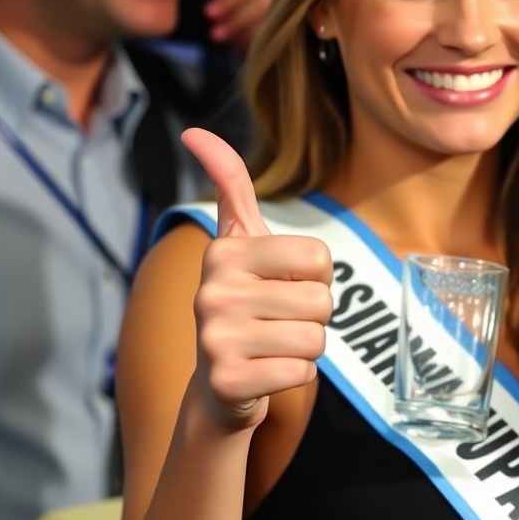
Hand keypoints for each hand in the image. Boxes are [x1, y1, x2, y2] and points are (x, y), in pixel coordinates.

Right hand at [181, 128, 332, 431]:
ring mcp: (216, 339)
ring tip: (272, 346)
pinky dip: (296, 375)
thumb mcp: (239, 242)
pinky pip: (304, 371)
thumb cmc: (245, 302)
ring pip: (316, 338)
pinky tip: (266, 373)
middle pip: (322, 300)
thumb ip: (230, 186)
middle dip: (313, 316)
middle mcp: (212, 291)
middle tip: (277, 323)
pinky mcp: (228, 383)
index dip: (314, 276)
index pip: (320, 257)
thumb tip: (196, 132)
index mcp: (224, 251)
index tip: (279, 285)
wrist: (219, 387)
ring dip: (307, 347)